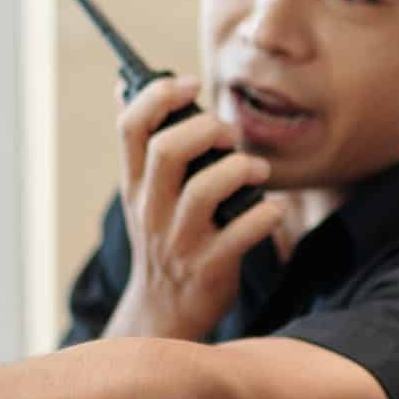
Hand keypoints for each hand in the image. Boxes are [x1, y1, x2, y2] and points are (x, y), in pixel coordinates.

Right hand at [106, 76, 282, 340]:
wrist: (164, 315)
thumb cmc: (165, 241)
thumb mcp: (143, 196)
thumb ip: (144, 148)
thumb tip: (126, 87)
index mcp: (135, 186)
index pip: (131, 127)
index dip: (159, 95)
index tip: (190, 83)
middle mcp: (151, 210)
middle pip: (168, 150)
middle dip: (206, 128)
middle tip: (230, 134)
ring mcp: (179, 241)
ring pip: (205, 189)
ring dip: (240, 168)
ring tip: (256, 169)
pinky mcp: (209, 268)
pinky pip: (242, 234)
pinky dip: (265, 215)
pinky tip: (272, 209)